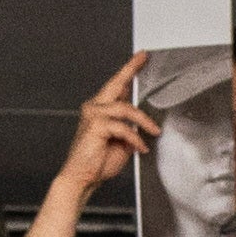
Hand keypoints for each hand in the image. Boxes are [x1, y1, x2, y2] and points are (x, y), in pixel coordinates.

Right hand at [54, 56, 160, 203]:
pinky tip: (139, 147)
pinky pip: (122, 127)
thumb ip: (130, 129)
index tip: (140, 57)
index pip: (116, 86)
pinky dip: (134, 137)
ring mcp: (93, 114)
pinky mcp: (95, 125)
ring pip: (125, 108)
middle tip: (143, 58)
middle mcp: (95, 107)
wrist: (82, 178)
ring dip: (143, 121)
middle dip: (130, 70)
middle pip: (116, 83)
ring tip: (154, 132)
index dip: (129, 70)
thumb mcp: (122, 143)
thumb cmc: (97, 162)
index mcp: (101, 109)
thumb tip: (142, 125)